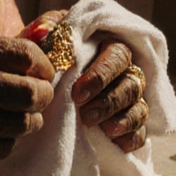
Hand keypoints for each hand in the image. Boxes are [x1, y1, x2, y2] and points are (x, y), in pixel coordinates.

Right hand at [0, 31, 55, 165]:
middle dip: (43, 95)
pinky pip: (1, 148)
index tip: (42, 71)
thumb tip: (32, 60)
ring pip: (22, 125)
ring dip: (26, 120)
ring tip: (15, 115)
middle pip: (32, 94)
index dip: (43, 65)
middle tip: (39, 96)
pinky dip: (5, 141)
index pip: (26, 56)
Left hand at [19, 12, 149, 152]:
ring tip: (104, 130)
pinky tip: (118, 143)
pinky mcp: (129, 123)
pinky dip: (132, 138)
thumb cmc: (42, 57)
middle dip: (110, 101)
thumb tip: (44, 32)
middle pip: (132, 83)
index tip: (77, 95)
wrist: (35, 85)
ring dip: (123, 119)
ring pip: (139, 106)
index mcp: (107, 46)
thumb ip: (42, 33)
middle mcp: (124, 70)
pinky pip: (141, 132)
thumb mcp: (38, 41)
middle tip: (87, 115)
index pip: (116, 56)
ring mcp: (129, 98)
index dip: (100, 76)